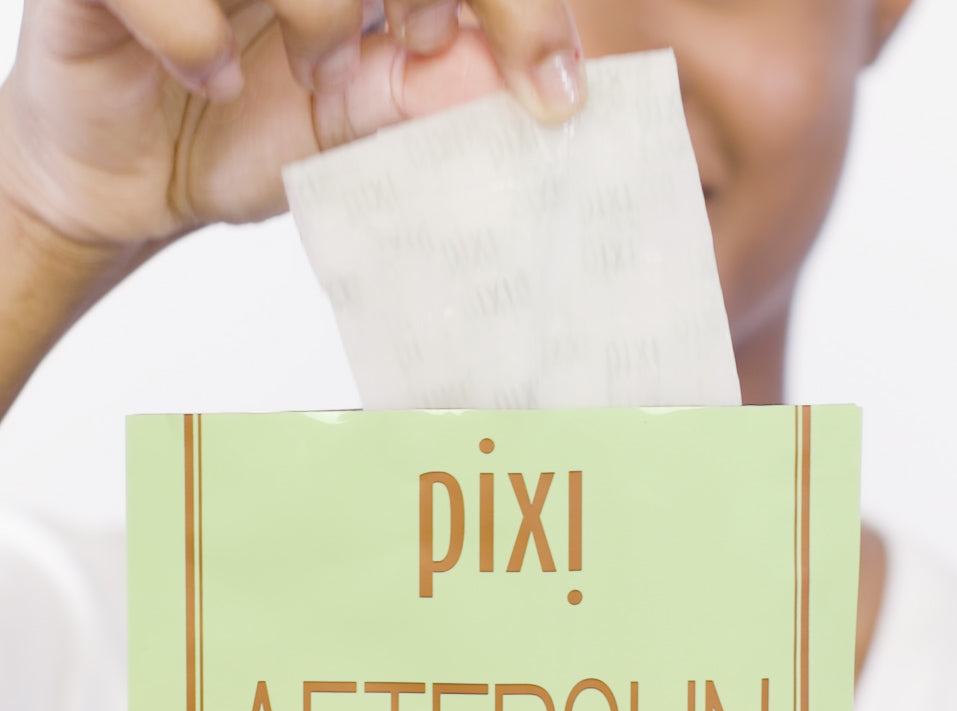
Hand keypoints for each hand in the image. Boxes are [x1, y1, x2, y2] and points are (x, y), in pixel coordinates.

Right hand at [0, 0, 585, 248]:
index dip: (516, 9)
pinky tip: (211, 73)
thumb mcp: (357, 124)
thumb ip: (428, 95)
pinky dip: (196, 32)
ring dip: (318, 12)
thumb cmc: (245, 134)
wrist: (134, 178)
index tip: (552, 91)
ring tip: (306, 71)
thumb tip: (531, 82)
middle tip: (415, 48)